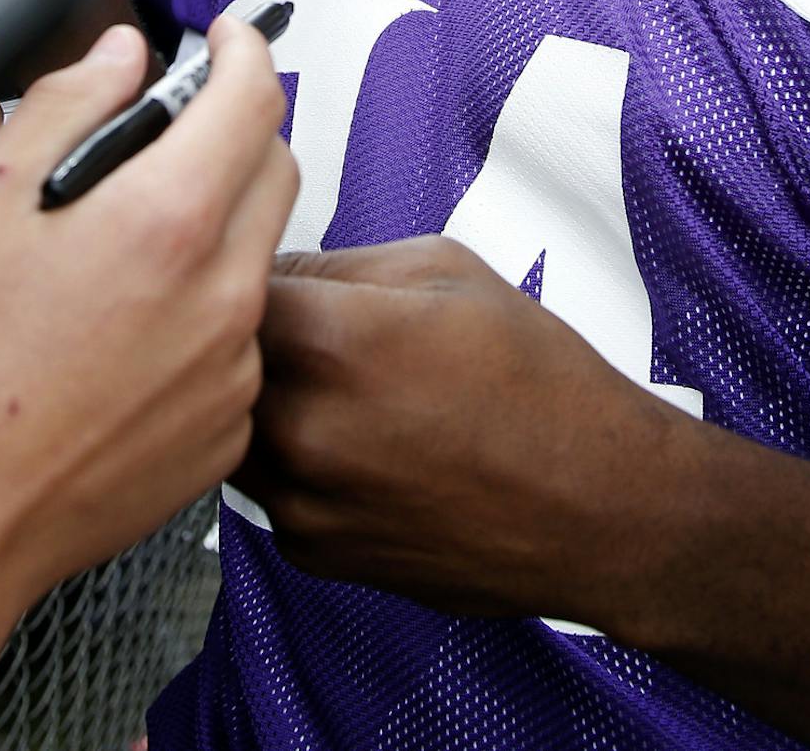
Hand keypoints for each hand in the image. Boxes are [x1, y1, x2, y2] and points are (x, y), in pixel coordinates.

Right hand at [0, 16, 297, 705]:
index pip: (254, 98)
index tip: (226, 40)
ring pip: (254, 260)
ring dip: (211, 232)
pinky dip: (198, 318)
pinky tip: (122, 335)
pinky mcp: (223, 431)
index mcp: (168, 221)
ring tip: (118, 256)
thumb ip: (68, 102)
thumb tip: (119, 58)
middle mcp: (221, 295)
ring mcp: (231, 370)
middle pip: (274, 172)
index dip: (241, 50)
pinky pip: (235, 344)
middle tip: (167, 139)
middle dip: (233, 135)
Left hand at [233, 237, 681, 624]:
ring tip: (333, 382)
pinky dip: (292, 458)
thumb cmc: (539, 382)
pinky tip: (357, 442)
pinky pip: (268, 485)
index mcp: (330, 341)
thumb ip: (335, 261)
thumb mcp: (443, 269)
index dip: (236, 263)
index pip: (220, 280)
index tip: (253, 258)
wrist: (597, 506)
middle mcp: (300, 428)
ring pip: (232, 427)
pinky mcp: (311, 551)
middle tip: (297, 321)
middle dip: (240, 333)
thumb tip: (270, 263)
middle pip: (211, 361)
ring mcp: (300, 501)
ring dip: (262, 397)